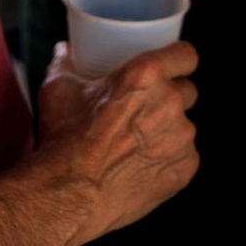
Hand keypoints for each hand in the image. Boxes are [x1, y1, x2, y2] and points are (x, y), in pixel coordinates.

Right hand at [34, 40, 198, 245]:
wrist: (69, 195)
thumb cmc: (64, 139)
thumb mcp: (58, 88)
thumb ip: (66, 62)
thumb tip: (66, 50)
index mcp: (147, 75)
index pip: (186, 55)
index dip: (180, 59)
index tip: (172, 65)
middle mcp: (171, 103)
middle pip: (187, 91)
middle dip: (171, 96)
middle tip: (144, 108)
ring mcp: (182, 139)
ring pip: (184, 127)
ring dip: (168, 131)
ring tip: (138, 143)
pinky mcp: (184, 170)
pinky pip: (184, 158)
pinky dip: (168, 160)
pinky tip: (143, 166)